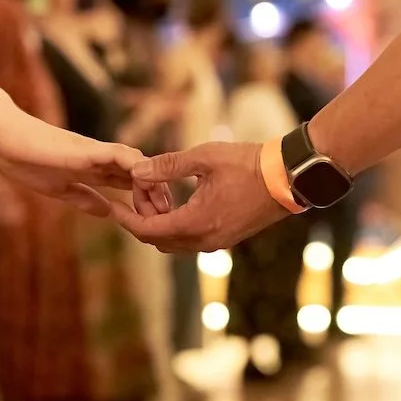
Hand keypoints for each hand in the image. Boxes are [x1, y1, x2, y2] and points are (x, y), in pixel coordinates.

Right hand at [0, 114, 170, 217]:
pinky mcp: (88, 149)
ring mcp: (96, 152)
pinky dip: (136, 167)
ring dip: (151, 183)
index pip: (129, 184)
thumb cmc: (25, 162)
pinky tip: (147, 181)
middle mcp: (100, 160)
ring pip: (136, 163)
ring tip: (161, 205)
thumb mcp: (59, 190)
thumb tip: (108, 212)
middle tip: (168, 215)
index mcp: (93, 171)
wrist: (5, 141)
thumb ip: (84, 198)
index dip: (145, 200)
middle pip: (140, 174)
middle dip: (157, 194)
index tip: (157, 219)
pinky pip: (120, 155)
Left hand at [114, 141, 288, 252]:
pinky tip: (175, 201)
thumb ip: (167, 166)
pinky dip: (176, 225)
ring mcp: (217, 243)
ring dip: (159, 223)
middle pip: (158, 240)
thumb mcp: (204, 157)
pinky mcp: (225, 239)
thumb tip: (136, 171)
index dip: (126, 219)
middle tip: (138, 190)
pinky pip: (190, 240)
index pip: (148, 231)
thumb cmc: (248, 163)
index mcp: (197, 223)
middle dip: (142, 218)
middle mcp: (205, 241)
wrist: (288, 177)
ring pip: (174, 242)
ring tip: (155, 192)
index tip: (112, 206)